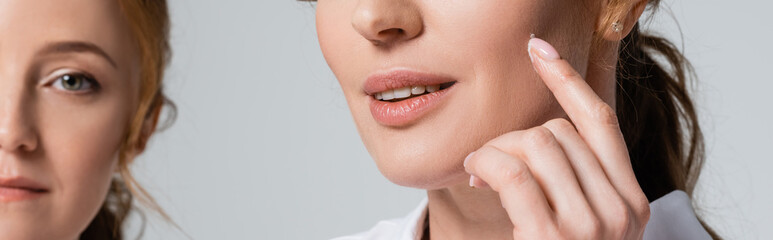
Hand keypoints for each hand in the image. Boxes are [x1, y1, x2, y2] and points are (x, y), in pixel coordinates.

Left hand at [462, 37, 650, 238]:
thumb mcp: (583, 224)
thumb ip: (573, 184)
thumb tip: (527, 141)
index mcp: (631, 203)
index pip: (603, 122)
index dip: (569, 80)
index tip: (540, 51)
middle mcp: (619, 211)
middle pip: (560, 131)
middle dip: (513, 138)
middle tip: (486, 162)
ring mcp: (590, 225)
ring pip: (536, 144)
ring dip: (495, 151)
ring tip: (479, 171)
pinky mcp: (552, 237)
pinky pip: (513, 173)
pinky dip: (486, 164)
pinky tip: (476, 176)